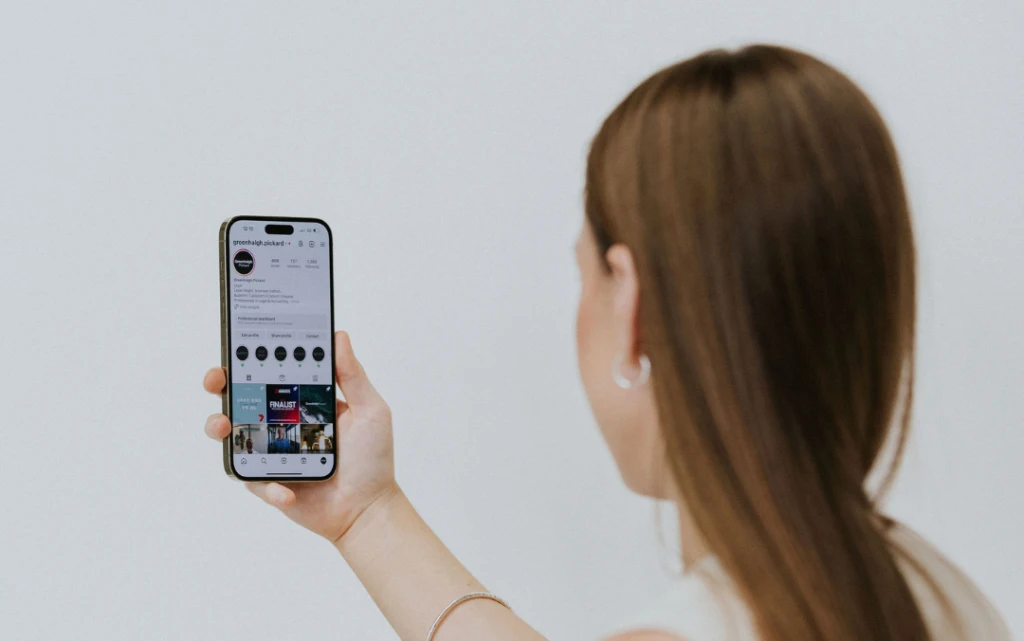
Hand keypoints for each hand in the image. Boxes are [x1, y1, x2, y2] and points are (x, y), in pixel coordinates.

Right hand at [203, 331, 396, 542]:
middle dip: (221, 385)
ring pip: (231, 436)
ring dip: (220, 428)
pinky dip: (268, 485)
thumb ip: (352, 376)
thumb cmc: (371, 459)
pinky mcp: (267, 482)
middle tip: (217, 380)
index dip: (249, 357)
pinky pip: (253, 479)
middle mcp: (280, 423)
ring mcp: (270, 452)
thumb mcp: (369, 411)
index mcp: (302, 401)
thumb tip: (339, 336)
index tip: (239, 345)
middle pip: (240, 398)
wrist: (368, 508)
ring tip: (224, 427)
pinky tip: (288, 490)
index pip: (270, 372)